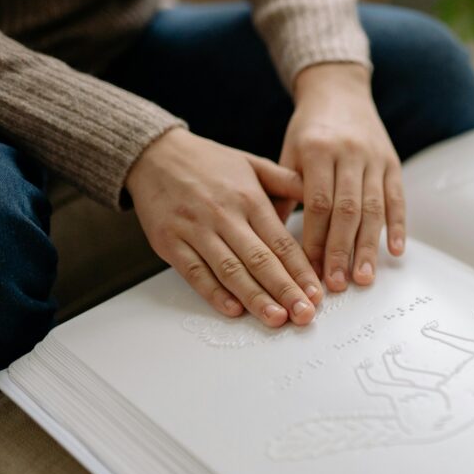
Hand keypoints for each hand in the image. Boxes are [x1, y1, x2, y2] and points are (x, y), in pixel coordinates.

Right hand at [126, 128, 321, 326]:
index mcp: (249, 198)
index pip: (281, 242)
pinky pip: (195, 272)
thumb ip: (287, 182)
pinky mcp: (170, 242)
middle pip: (260, 260)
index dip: (301, 270)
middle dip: (285, 290)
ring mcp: (195, 230)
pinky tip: (233, 310)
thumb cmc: (208, 162)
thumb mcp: (253, 163)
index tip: (317, 293)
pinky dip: (214, 293)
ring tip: (276, 318)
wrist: (152, 154)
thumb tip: (321, 197)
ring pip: (230, 271)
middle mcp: (224, 215)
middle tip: (305, 314)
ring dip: (255, 298)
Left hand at [280, 63, 405, 291]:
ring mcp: (374, 158)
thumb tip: (271, 238)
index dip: (316, 240)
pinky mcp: (393, 163)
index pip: (318, 204)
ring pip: (374, 208)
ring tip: (363, 278)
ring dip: (368, 247)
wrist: (339, 92)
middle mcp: (349, 153)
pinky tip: (395, 252)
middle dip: (342, 251)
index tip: (310, 271)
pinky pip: (397, 198)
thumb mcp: (288, 154)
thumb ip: (283, 193)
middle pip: (347, 210)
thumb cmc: (309, 129)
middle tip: (337, 284)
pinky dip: (398, 226)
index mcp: (317, 150)